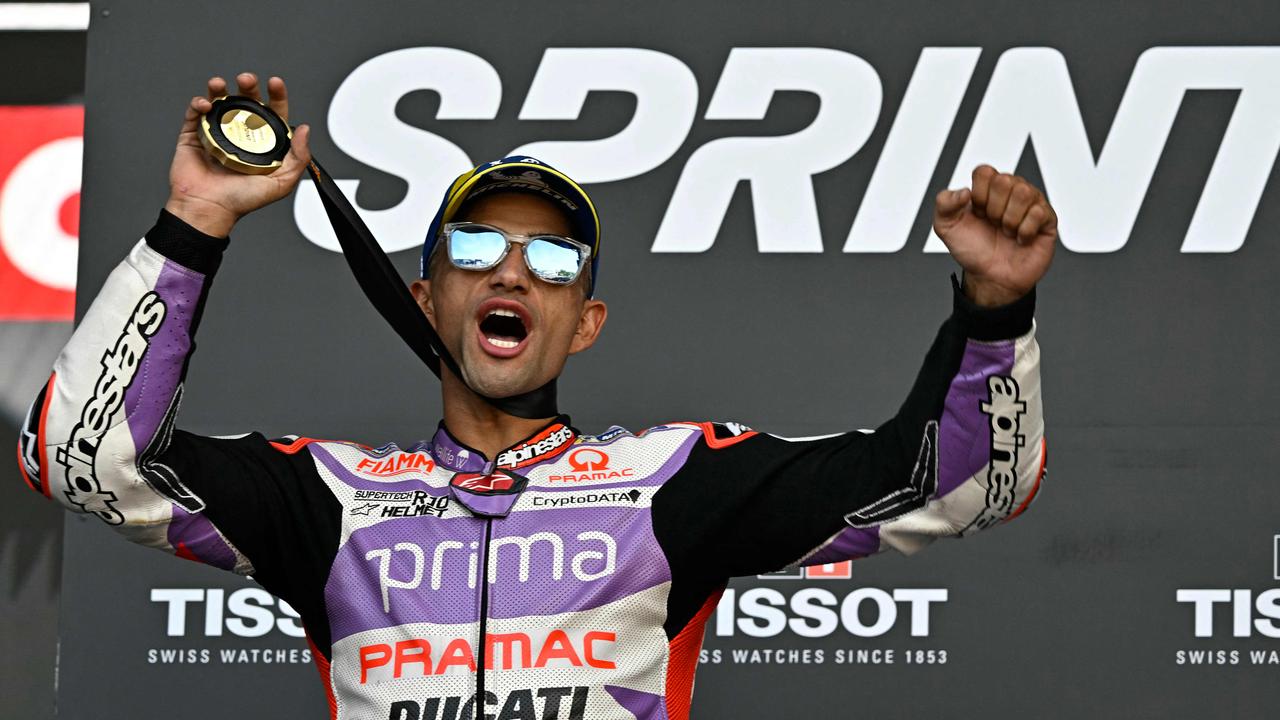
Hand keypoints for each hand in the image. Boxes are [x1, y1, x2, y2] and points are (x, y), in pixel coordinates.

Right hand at [164, 73, 312, 236]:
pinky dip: (199, 103)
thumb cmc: (241, 201)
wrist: (207, 209)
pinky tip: (205, 104)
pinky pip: (196, 113)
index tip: (275, 83)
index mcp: (262, 144)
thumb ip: (298, 158)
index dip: (276, 96)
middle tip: (247, 80)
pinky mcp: (194, 135)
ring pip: (219, 103)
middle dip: (248, 87)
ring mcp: (217, 134)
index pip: (272, 114)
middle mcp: (240, 136)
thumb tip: (304, 130)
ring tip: (220, 84)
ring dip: (220, 89)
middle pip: (246, 103)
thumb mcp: (280, 183)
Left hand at [933, 165, 1056, 306]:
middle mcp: (1011, 191)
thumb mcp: (946, 227)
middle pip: (1005, 180)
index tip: (977, 214)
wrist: (990, 278)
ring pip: (1024, 192)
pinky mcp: (1047, 219)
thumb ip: (944, 203)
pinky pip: (1039, 212)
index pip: (985, 172)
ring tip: (1007, 231)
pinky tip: (1020, 238)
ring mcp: (1031, 204)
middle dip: (993, 209)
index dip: (978, 195)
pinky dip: (1024, 231)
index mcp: (988, 188)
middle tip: (993, 224)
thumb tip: (963, 192)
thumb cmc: (973, 250)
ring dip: (1009, 219)